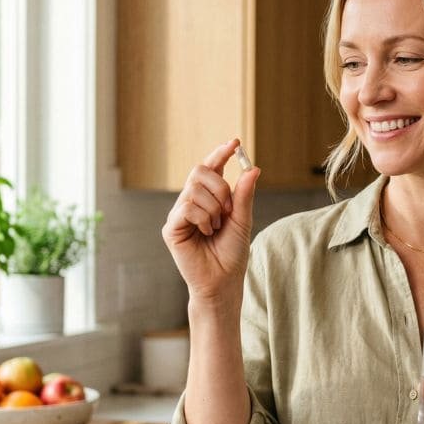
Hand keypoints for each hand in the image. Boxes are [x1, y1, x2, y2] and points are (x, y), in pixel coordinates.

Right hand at [162, 138, 259, 301]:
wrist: (223, 281)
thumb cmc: (232, 254)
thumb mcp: (242, 220)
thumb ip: (244, 195)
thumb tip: (253, 168)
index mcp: (208, 198)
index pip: (211, 168)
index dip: (220, 154)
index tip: (234, 142)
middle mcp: (190, 202)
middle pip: (200, 172)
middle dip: (219, 187)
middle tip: (229, 210)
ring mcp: (179, 214)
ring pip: (194, 189)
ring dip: (214, 208)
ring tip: (216, 228)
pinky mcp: (171, 228)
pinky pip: (187, 207)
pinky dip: (203, 218)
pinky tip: (206, 233)